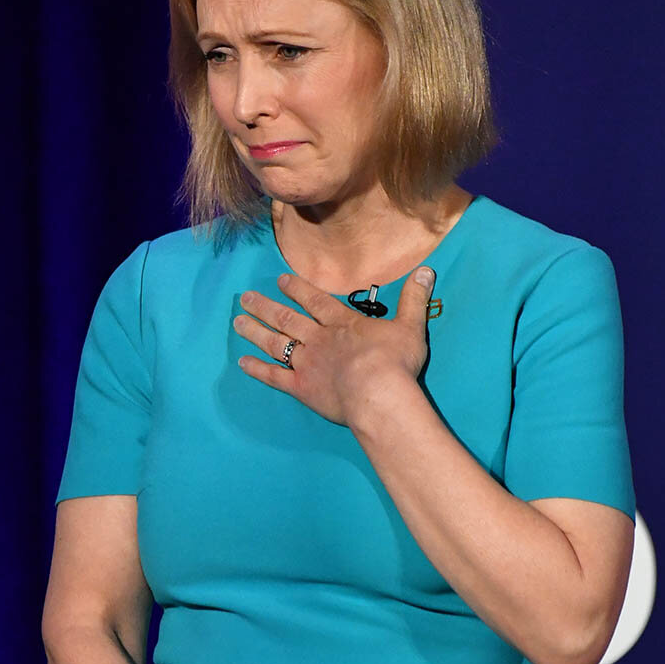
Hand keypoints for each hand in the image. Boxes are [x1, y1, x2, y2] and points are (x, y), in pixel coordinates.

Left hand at [234, 267, 436, 425]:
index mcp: (343, 323)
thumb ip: (414, 299)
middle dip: (266, 306)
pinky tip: (242, 363)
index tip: (281, 280)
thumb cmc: (395, 362)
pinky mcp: (301, 387)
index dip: (298, 289)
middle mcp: (319, 338)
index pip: (316, 301)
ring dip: (255, 331)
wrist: (378, 393)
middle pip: (287, 318)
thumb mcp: (411, 326)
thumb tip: (427, 270)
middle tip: (245, 297)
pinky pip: (274, 376)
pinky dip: (257, 369)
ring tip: (237, 321)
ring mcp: (307, 362)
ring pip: (275, 342)